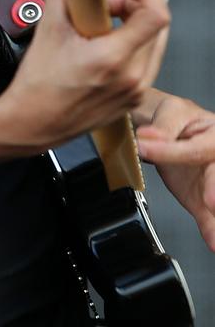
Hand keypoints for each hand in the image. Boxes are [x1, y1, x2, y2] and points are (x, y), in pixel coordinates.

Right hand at [2, 0, 169, 150]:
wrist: (32, 123)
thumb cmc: (37, 87)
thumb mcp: (48, 28)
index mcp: (113, 58)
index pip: (156, 15)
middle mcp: (132, 78)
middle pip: (157, 26)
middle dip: (134, 6)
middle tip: (108, 5)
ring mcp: (135, 92)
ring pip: (154, 44)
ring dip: (134, 26)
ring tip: (103, 27)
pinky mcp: (133, 100)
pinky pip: (146, 64)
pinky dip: (131, 47)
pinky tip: (104, 48)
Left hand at [137, 95, 214, 250]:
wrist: (166, 131)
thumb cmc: (176, 118)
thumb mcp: (170, 112)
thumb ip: (163, 126)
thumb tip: (150, 136)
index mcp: (213, 136)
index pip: (195, 149)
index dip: (171, 152)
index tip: (145, 147)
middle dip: (214, 188)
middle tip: (210, 200)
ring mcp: (211, 183)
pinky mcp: (203, 202)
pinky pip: (209, 218)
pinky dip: (211, 231)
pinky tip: (213, 241)